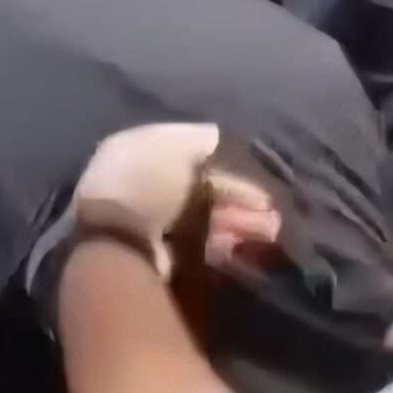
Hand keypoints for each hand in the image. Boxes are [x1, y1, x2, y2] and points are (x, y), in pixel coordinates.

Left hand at [75, 123, 278, 276]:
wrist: (122, 240)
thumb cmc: (148, 182)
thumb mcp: (177, 145)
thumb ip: (200, 138)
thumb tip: (216, 137)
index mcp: (136, 150)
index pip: (186, 150)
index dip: (222, 158)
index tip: (253, 168)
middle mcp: (141, 184)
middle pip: (199, 186)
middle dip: (237, 194)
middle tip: (269, 207)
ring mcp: (149, 222)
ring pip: (204, 216)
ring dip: (237, 220)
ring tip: (268, 230)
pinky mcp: (159, 254)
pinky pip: (198, 244)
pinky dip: (222, 243)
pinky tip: (242, 244)